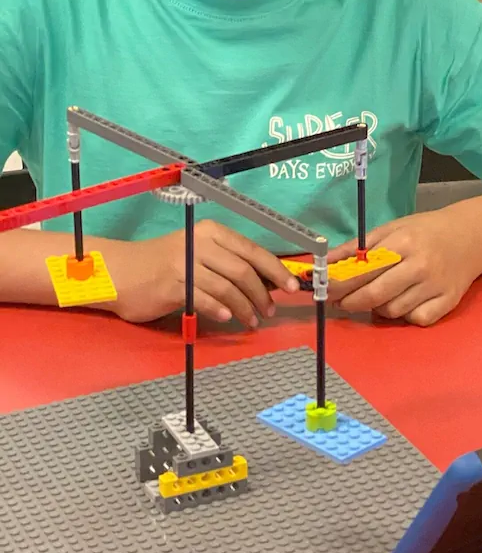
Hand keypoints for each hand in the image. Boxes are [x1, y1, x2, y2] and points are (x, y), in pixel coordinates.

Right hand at [100, 220, 299, 324]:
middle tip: (270, 310)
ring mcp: (185, 264)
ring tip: (252, 321)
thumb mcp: (198, 253)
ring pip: (228, 288)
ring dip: (245, 308)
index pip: (253, 250)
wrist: (119, 271)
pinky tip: (227, 318)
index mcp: (212, 232)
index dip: (276, 270)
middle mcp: (200, 243)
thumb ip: (227, 262)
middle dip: (262, 294)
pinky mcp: (172, 286)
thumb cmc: (162, 264)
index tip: (291, 287)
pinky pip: (206, 300)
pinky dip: (221, 311)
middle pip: (244, 270)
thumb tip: (265, 282)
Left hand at [328, 208, 481, 325]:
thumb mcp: (392, 228)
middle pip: (375, 296)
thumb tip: (326, 262)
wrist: (471, 235)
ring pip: (393, 312)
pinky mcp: (448, 302)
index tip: (326, 291)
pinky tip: (405, 301)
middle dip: (352, 303)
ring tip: (380, 294)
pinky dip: (406, 316)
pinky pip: (416, 320)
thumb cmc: (427, 230)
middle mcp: (421, 266)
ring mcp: (436, 286)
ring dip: (379, 308)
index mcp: (404, 243)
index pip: (364, 271)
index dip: (340, 285)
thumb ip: (358, 246)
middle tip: (342, 302)